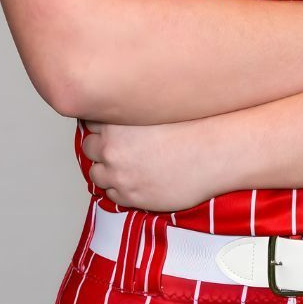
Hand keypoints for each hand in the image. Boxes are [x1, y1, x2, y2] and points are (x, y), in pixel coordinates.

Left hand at [80, 118, 220, 211]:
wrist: (213, 154)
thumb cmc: (194, 127)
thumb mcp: (157, 107)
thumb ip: (133, 109)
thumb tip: (121, 108)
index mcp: (116, 122)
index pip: (90, 120)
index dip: (101, 122)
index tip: (109, 123)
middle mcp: (113, 149)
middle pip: (89, 146)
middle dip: (101, 145)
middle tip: (118, 144)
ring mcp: (120, 175)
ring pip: (96, 173)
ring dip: (107, 168)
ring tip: (125, 163)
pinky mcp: (130, 197)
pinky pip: (111, 194)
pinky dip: (119, 187)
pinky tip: (135, 179)